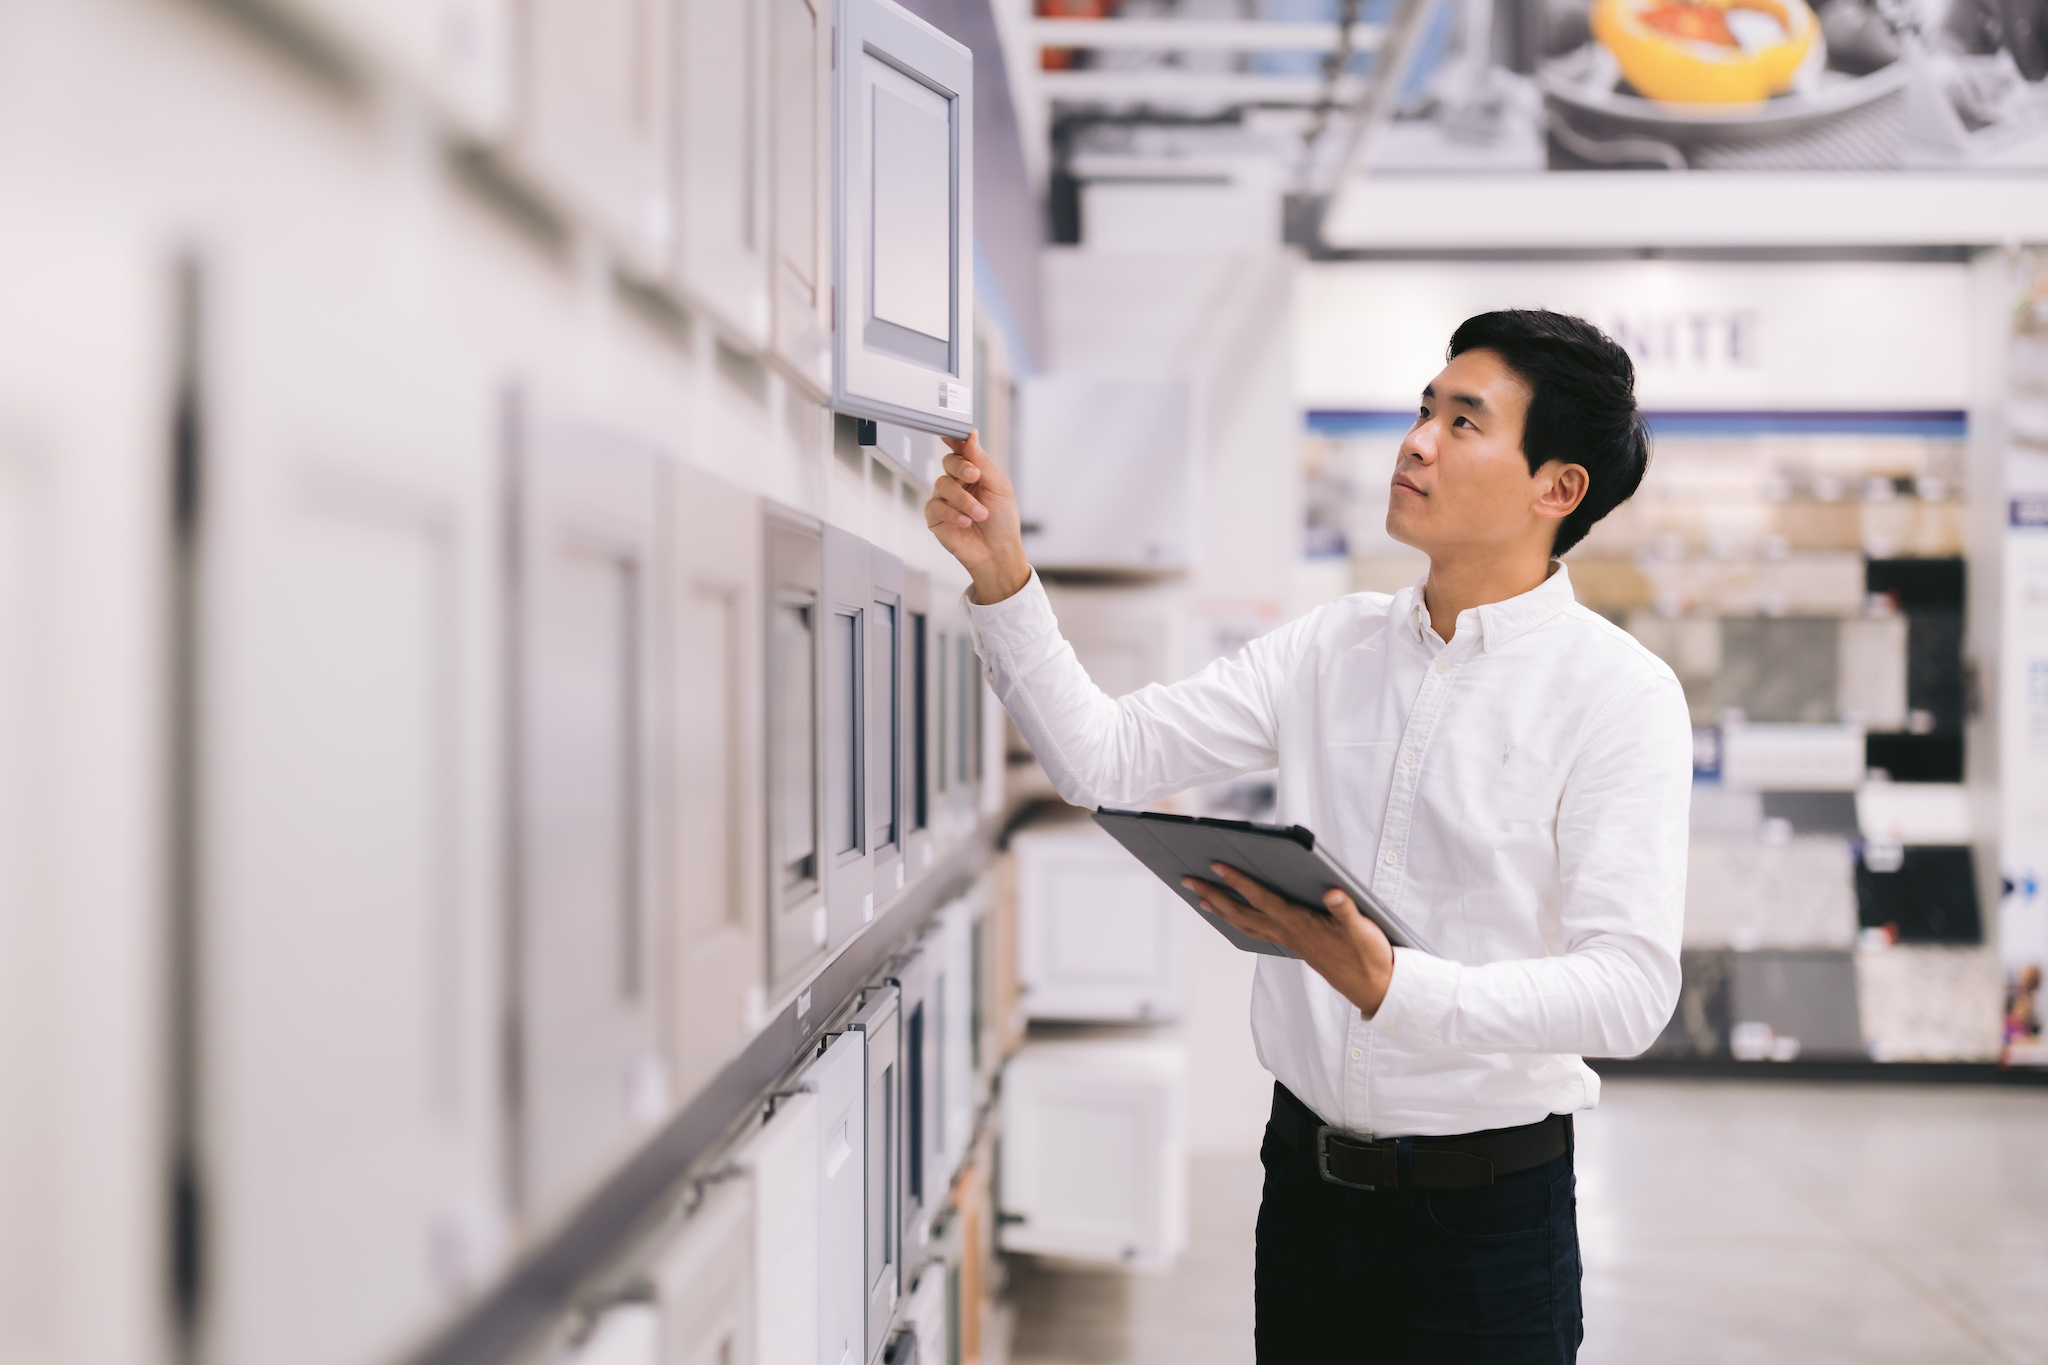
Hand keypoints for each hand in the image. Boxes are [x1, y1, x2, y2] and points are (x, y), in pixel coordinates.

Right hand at [926, 431, 1030, 604]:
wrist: (997, 552)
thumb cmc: (1003, 521)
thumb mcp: (999, 487)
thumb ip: (983, 461)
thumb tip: (971, 437)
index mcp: (974, 472)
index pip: (961, 450)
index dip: (955, 439)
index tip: (951, 433)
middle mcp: (958, 483)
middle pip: (948, 461)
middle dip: (961, 467)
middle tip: (974, 476)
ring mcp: (945, 500)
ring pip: (942, 484)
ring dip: (964, 500)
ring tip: (980, 514)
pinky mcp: (936, 517)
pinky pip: (936, 506)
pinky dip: (953, 514)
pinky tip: (966, 522)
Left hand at [1182, 863, 1395, 1015]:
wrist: (1374, 988)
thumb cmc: (1369, 955)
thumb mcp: (1365, 930)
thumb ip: (1347, 909)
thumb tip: (1333, 892)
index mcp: (1300, 924)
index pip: (1262, 898)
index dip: (1238, 881)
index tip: (1216, 865)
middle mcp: (1288, 933)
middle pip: (1241, 912)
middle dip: (1212, 895)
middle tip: (1186, 879)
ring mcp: (1288, 940)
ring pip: (1245, 924)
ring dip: (1220, 909)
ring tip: (1200, 897)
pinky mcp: (1293, 945)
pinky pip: (1257, 931)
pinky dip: (1239, 921)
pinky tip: (1232, 916)